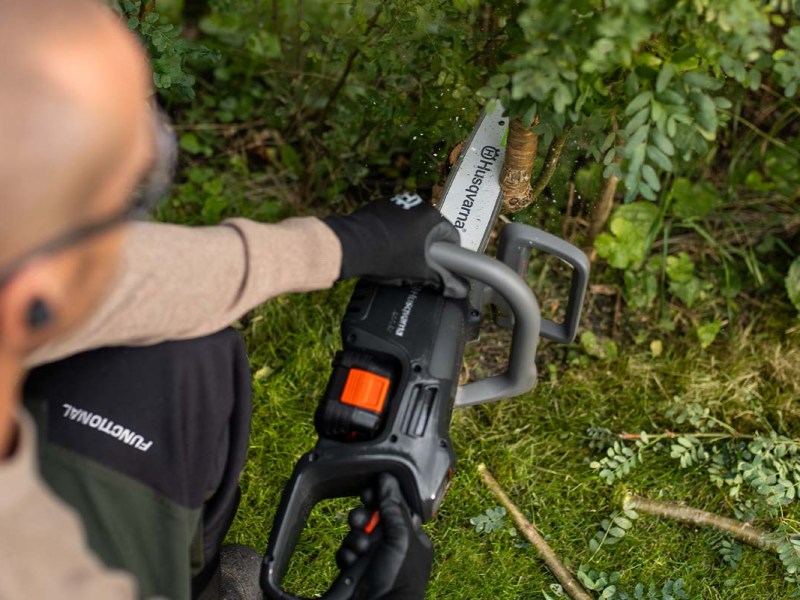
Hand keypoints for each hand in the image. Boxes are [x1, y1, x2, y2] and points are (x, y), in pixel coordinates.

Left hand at [323, 194, 467, 297]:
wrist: (351, 246)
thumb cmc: (387, 256)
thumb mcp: (419, 272)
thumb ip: (442, 279)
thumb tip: (459, 289)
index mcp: (431, 217)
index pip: (451, 237)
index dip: (448, 255)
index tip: (441, 266)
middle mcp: (417, 204)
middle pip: (431, 230)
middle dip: (426, 247)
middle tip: (417, 265)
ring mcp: (396, 203)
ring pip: (411, 225)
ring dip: (409, 239)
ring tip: (398, 257)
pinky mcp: (379, 206)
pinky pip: (393, 220)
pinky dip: (392, 232)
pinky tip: (384, 247)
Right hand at [335, 474, 432, 599]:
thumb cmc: (399, 577)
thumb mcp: (400, 537)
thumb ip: (392, 506)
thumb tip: (387, 478)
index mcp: (411, 537)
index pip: (396, 507)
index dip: (382, 497)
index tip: (370, 490)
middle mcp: (393, 546)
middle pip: (373, 517)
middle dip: (363, 516)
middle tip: (359, 519)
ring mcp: (373, 557)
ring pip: (357, 532)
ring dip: (355, 537)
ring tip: (359, 548)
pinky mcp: (355, 568)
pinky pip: (346, 550)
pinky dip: (347, 554)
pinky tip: (351, 561)